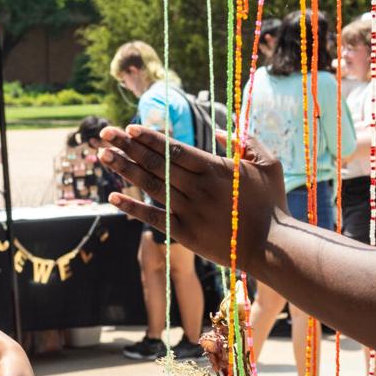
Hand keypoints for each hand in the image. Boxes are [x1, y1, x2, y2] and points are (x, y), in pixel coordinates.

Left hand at [97, 125, 287, 270]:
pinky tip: (114, 196)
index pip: (173, 149)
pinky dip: (132, 207)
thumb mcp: (267, 164)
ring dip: (124, 169)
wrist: (273, 247)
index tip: (129, 128)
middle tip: (104, 134)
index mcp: (215, 169)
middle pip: (156, 163)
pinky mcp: (186, 234)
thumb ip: (247, 141)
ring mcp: (190, 212)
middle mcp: (198, 188)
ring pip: (151, 186)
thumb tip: (220, 130)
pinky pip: (154, 217)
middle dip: (127, 146)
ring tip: (103, 155)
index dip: (149, 138)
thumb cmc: (272, 204)